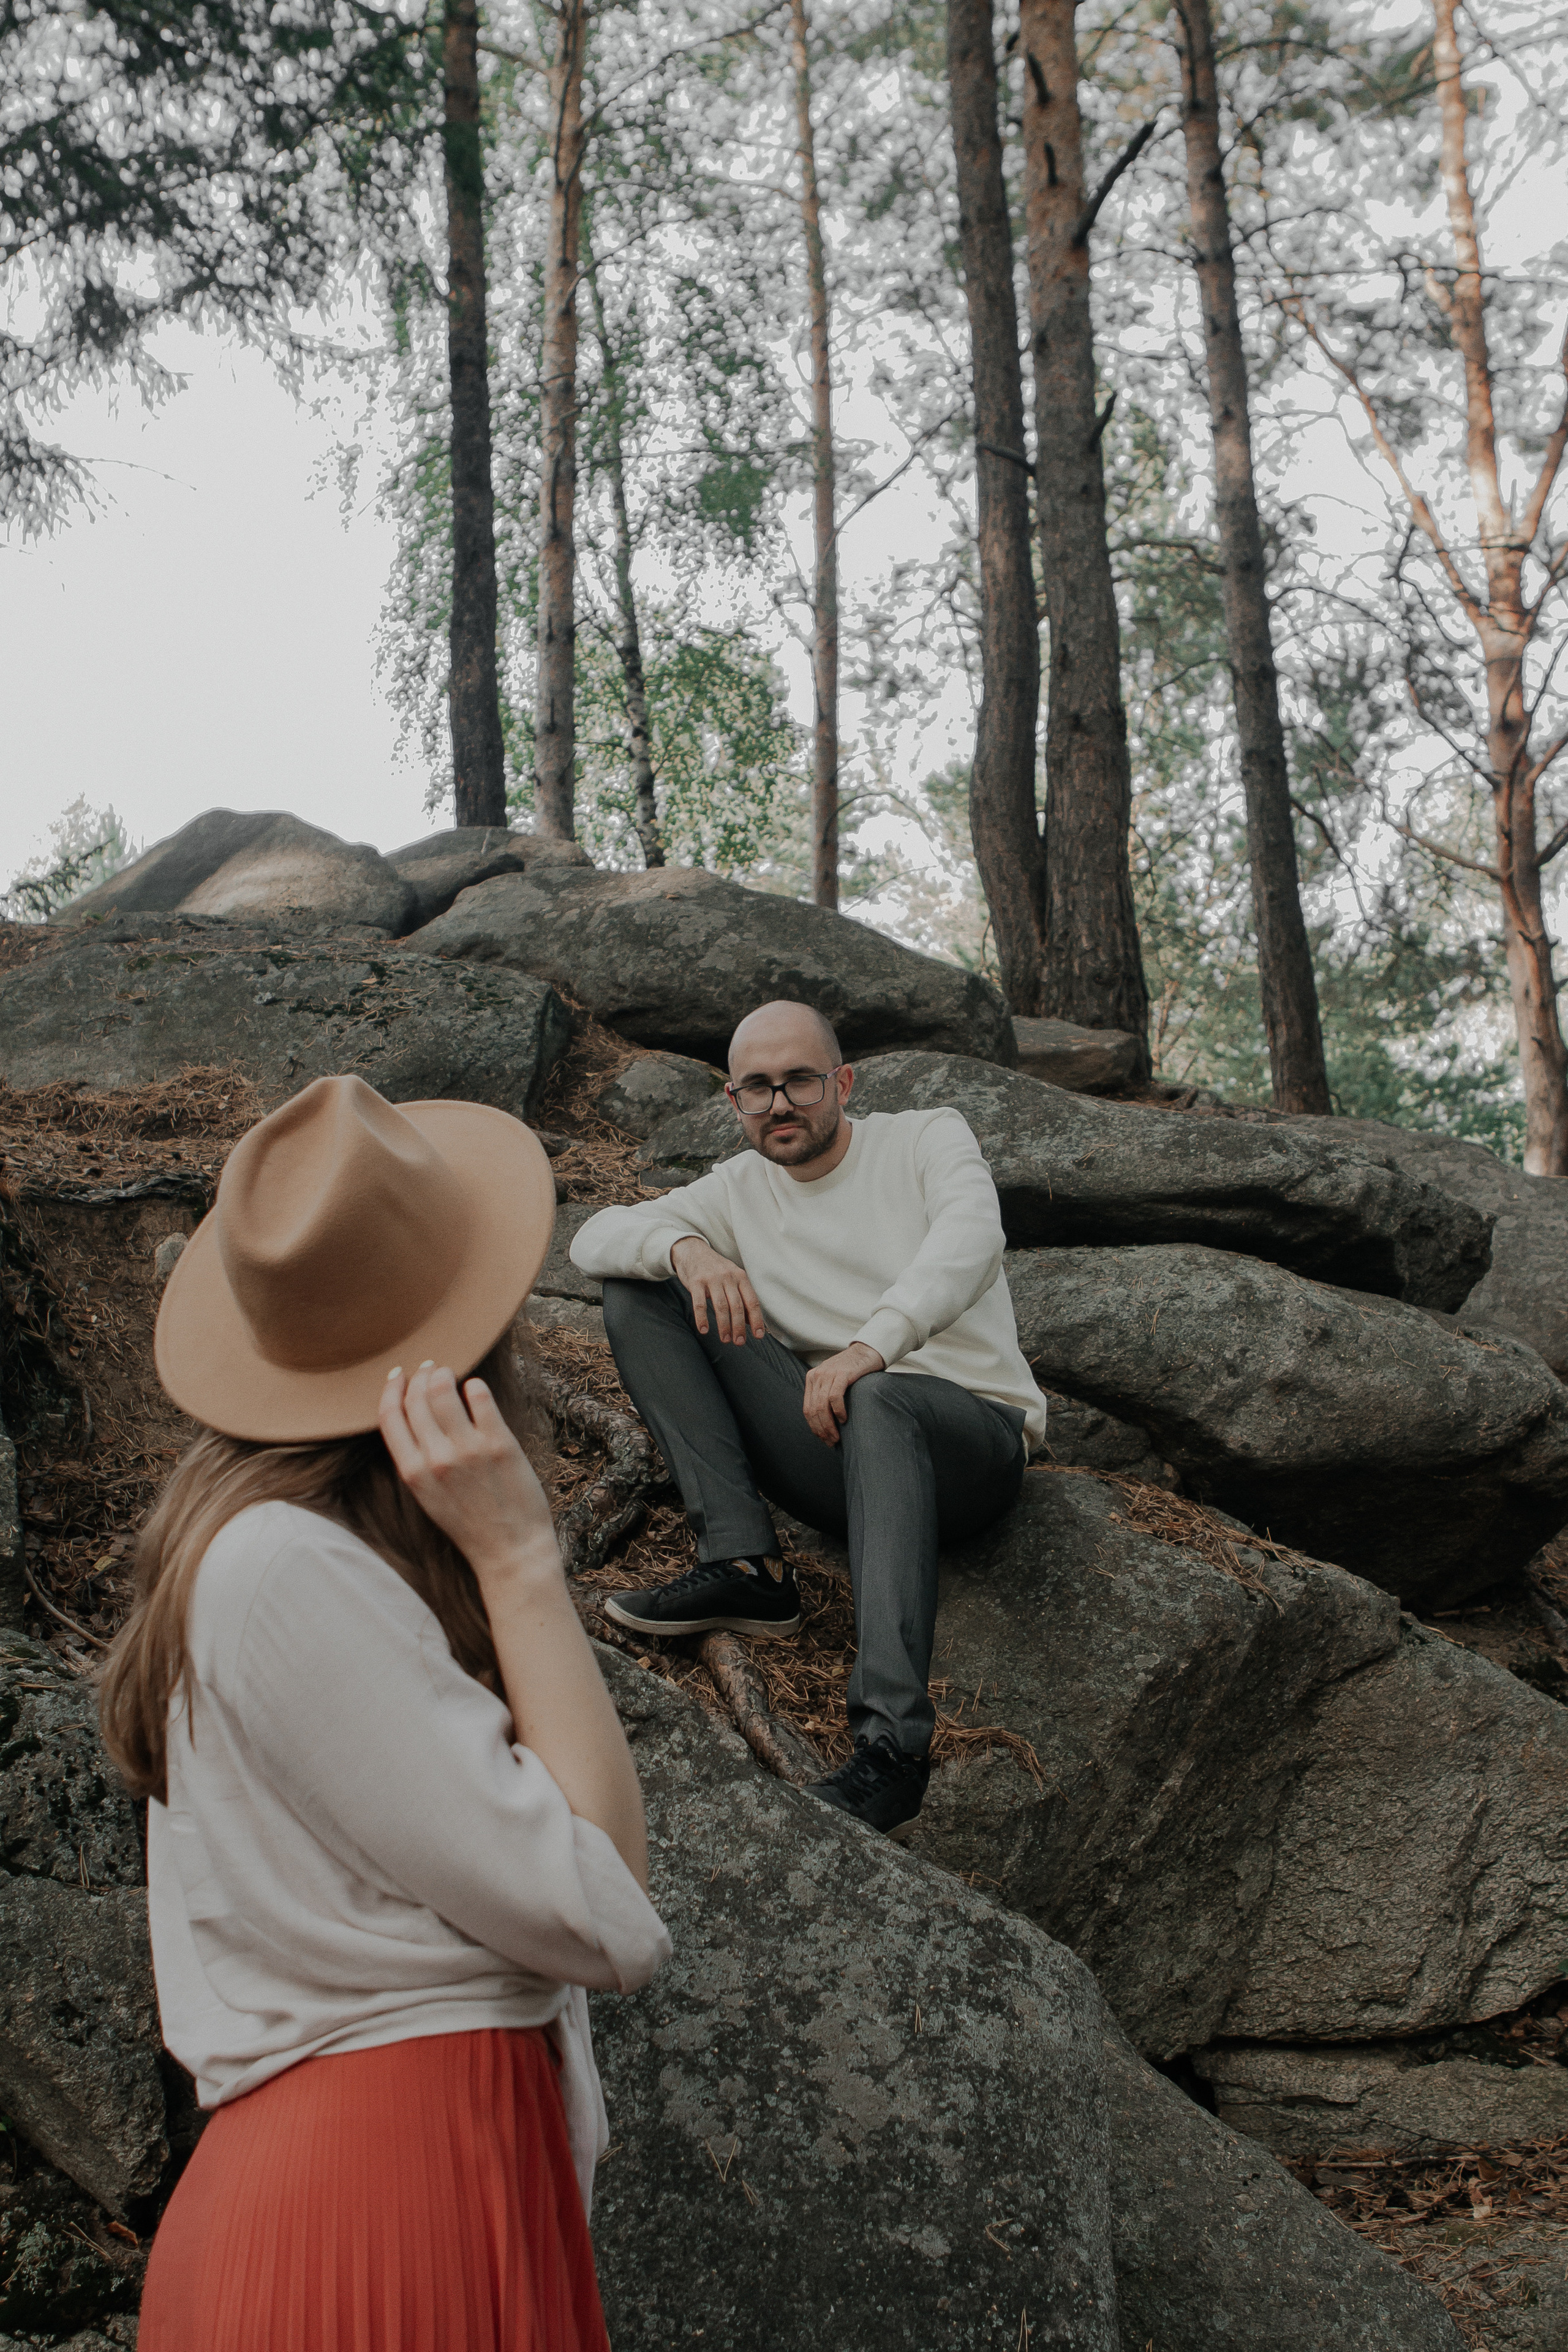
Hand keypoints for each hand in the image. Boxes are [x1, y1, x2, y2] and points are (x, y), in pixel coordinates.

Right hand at [378, 1362, 558, 1588]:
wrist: (510, 1551)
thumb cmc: (471, 1525)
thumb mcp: (429, 1497)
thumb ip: (418, 1461)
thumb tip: (414, 1416)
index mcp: (413, 1473)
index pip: (389, 1417)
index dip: (391, 1389)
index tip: (397, 1375)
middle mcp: (436, 1458)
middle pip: (416, 1398)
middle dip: (420, 1375)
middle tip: (430, 1368)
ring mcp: (468, 1450)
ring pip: (444, 1391)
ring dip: (444, 1374)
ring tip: (450, 1373)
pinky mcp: (500, 1444)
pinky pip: (480, 1397)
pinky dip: (475, 1386)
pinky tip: (476, 1387)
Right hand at [670, 1235, 766, 1345]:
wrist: (692, 1251)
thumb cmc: (715, 1269)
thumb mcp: (732, 1278)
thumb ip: (741, 1297)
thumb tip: (752, 1322)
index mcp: (741, 1277)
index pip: (752, 1301)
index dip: (756, 1320)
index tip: (758, 1336)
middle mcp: (728, 1276)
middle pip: (737, 1306)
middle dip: (739, 1327)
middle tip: (739, 1342)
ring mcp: (711, 1278)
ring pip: (721, 1306)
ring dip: (724, 1326)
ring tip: (725, 1339)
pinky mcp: (696, 1281)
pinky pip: (699, 1303)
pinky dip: (702, 1319)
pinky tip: (704, 1330)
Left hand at [802, 1343, 884, 1445]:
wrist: (868, 1350)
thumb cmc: (853, 1370)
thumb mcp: (833, 1380)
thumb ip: (825, 1395)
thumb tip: (825, 1422)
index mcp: (812, 1378)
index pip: (807, 1409)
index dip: (814, 1427)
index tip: (823, 1439)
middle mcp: (817, 1376)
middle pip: (813, 1410)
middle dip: (821, 1430)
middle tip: (831, 1441)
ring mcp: (828, 1374)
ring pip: (822, 1406)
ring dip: (829, 1425)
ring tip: (837, 1436)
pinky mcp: (842, 1373)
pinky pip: (834, 1397)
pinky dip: (838, 1411)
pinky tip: (844, 1419)